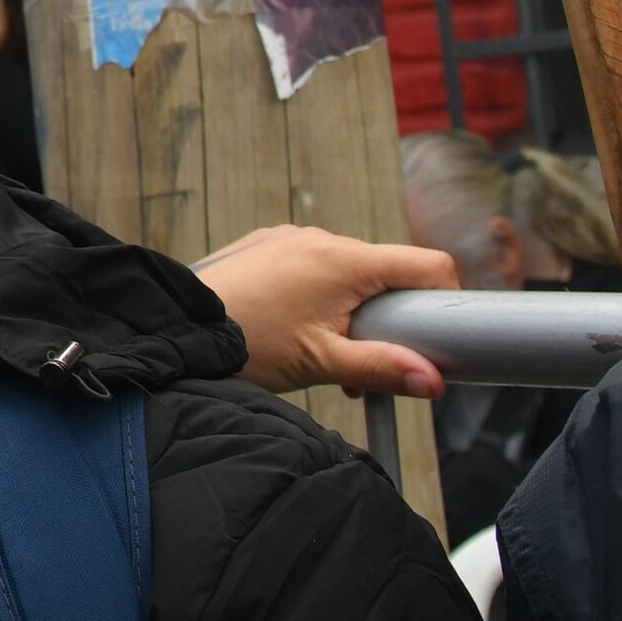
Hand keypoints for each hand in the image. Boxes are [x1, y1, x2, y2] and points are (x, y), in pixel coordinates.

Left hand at [194, 225, 464, 397]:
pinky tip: (298, 336)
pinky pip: (313, 267)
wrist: (175, 326)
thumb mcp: (321, 363)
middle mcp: (320, 237)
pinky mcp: (267, 246)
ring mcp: (290, 238)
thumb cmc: (247, 344)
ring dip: (353, 313)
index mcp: (344, 260)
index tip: (442, 334)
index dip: (446, 298)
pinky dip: (321, 299)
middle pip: (386, 273)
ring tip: (327, 359)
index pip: (426, 264)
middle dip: (389, 319)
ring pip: (348, 273)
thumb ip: (382, 368)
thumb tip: (434, 383)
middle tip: (369, 368)